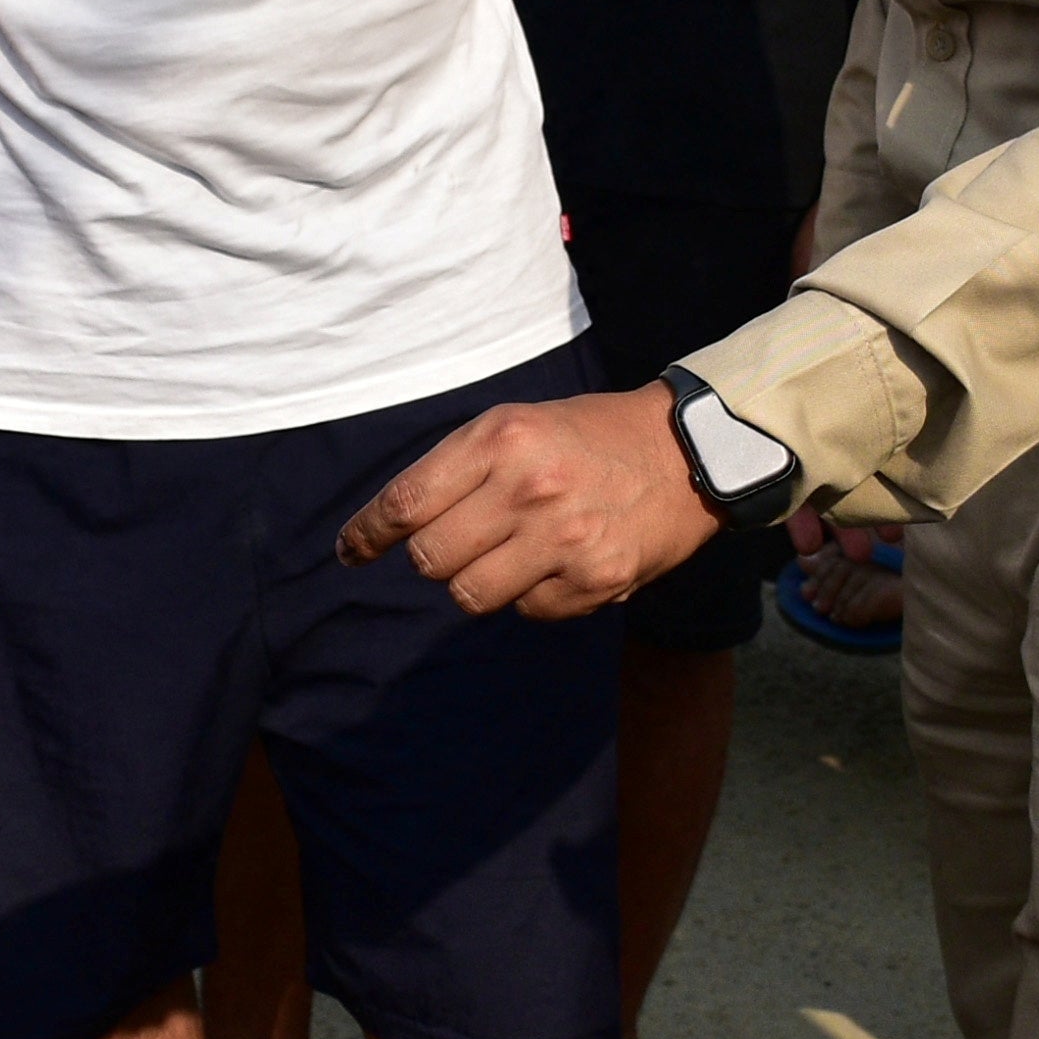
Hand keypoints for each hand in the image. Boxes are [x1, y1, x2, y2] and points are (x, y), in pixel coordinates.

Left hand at [343, 388, 722, 617]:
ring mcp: (564, 539)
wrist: (688, 453)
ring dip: (481, 580)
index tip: (351, 552)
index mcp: (502, 440)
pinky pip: (528, 612)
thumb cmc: (588, 437)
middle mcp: (530, 488)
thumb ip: (457, 469)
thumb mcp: (518, 425)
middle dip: (435, 557)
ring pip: (472, 595)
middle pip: (430, 560)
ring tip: (516, 551)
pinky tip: (561, 562)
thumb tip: (389, 528)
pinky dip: (533, 595)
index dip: (367, 534)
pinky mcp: (596, 580)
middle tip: (465, 540)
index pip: (407, 503)